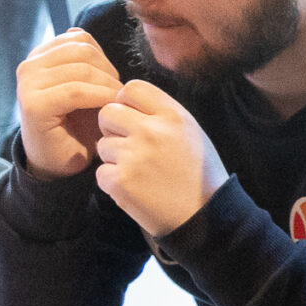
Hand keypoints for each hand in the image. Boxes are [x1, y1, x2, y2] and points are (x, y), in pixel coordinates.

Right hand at [14, 29, 121, 178]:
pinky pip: (76, 92)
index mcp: (39, 57)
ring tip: (115, 105)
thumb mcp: (84, 84)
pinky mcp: (33, 105)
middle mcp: (29, 66)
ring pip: (82, 70)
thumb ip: (83, 58)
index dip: (105, 58)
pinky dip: (99, 99)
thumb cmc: (77, 123)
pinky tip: (108, 111)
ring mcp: (27, 84)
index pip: (80, 39)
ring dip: (107, 87)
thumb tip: (78, 30)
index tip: (112, 82)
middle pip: (83, 52)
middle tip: (118, 96)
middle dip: (109, 72)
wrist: (60, 162)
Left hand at [92, 80, 227, 236]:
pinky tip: (135, 188)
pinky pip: (101, 172)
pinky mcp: (120, 181)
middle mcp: (152, 131)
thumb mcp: (191, 133)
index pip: (132, 88)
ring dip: (114, 158)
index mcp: (173, 115)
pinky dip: (113, 182)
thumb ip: (161, 113)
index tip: (134, 118)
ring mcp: (134, 156)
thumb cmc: (199, 175)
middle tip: (130, 146)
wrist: (205, 218)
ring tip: (139, 172)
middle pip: (108, 112)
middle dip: (113, 128)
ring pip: (102, 145)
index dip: (127, 102)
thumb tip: (128, 102)